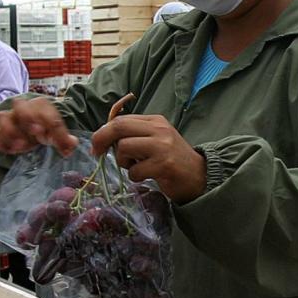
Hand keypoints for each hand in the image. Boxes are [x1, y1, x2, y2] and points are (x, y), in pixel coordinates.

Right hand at [0, 96, 77, 156]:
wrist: (32, 124)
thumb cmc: (46, 127)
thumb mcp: (58, 132)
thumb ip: (66, 139)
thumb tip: (72, 143)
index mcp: (41, 105)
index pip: (46, 114)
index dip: (51, 127)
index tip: (51, 138)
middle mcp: (22, 108)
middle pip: (19, 106)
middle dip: (28, 119)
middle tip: (37, 134)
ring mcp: (9, 118)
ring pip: (2, 117)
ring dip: (10, 131)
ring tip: (22, 145)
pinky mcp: (1, 131)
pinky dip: (2, 143)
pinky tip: (12, 151)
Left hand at [91, 112, 205, 203]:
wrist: (200, 176)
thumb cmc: (172, 159)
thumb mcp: (155, 139)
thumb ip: (135, 134)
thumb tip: (104, 137)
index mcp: (155, 120)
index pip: (121, 119)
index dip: (103, 132)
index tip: (97, 146)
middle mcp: (159, 129)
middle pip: (119, 127)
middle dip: (102, 140)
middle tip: (97, 154)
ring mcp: (162, 146)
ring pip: (124, 148)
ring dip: (123, 162)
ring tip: (136, 167)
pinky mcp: (164, 165)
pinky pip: (134, 170)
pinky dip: (135, 177)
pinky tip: (147, 176)